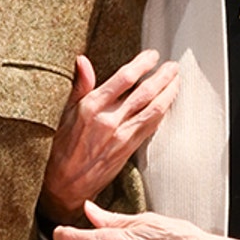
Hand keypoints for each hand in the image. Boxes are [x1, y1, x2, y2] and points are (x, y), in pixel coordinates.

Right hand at [40, 50, 180, 222]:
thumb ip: (79, 85)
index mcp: (92, 107)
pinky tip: (168, 104)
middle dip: (163, 77)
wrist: (65, 183)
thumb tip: (83, 60)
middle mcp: (109, 120)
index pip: (124, 78)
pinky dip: (162, 113)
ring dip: (168, 94)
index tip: (152, 56)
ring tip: (177, 82)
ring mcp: (121, 135)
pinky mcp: (128, 148)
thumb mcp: (64, 112)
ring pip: (153, 110)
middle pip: (144, 93)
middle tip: (173, 66)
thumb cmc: (62, 146)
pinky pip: (150, 127)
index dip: (142, 64)